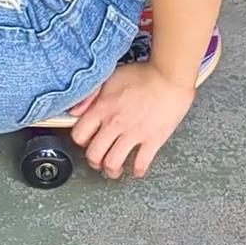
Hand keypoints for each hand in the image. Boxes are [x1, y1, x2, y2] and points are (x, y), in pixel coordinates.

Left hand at [66, 62, 195, 178]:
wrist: (170, 75)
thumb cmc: (143, 74)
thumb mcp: (110, 77)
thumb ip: (90, 96)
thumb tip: (74, 111)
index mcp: (103, 108)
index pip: (79, 135)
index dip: (81, 141)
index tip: (87, 141)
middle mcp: (115, 123)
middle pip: (94, 154)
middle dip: (94, 161)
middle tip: (99, 161)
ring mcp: (134, 133)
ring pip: (113, 163)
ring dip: (111, 170)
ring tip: (114, 169)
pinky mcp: (153, 139)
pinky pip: (141, 163)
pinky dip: (137, 170)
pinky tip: (136, 169)